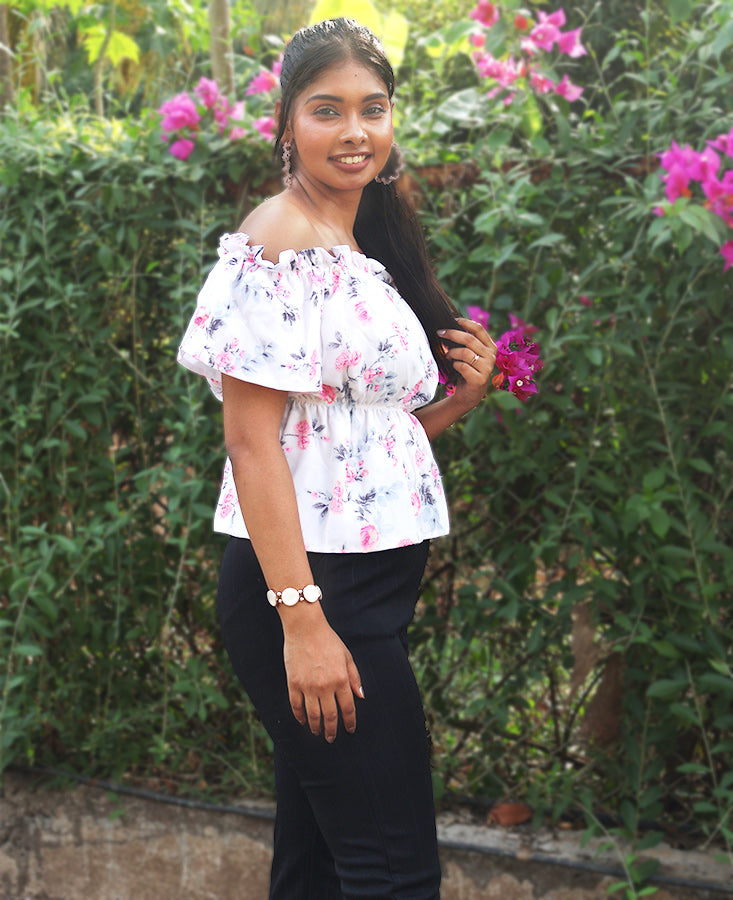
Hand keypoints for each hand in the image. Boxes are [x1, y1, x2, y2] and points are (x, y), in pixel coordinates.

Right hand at [281, 610, 363, 741]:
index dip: (349, 721)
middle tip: (331, 738)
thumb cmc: (328, 640)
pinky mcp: (294, 683)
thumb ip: (354, 677)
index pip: (347, 708)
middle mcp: (325, 686)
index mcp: (341, 679)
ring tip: (318, 732)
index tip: (350, 729)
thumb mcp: (347, 656)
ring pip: (313, 715)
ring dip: (316, 727)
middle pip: (330, 716)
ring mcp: (308, 686)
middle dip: (332, 730)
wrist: (305, 628)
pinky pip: (296, 706)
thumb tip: (361, 696)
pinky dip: (299, 716)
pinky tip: (303, 720)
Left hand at [439, 316, 496, 410]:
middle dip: (452, 334)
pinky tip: (453, 367)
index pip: (479, 329)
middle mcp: (491, 356)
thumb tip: (449, 326)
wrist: (468, 395)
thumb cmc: (467, 370)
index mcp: (491, 347)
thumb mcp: (469, 354)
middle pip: (469, 339)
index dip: (465, 322)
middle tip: (439, 332)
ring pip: (465, 353)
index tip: (452, 320)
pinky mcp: (480, 380)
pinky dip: (454, 365)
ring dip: (452, 353)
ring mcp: (487, 368)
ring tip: (447, 356)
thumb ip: (466, 342)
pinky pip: (462, 366)